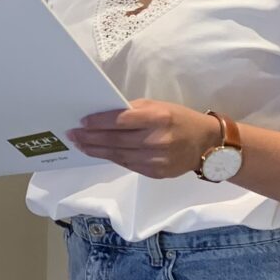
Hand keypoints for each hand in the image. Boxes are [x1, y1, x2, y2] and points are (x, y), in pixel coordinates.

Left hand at [66, 101, 222, 179]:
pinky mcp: (154, 173)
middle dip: (90, 137)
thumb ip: (134, 110)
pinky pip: (127, 164)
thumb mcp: (160, 106)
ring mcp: (155, 159)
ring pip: (117, 155)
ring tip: (80, 144)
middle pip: (115, 140)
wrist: (206, 145)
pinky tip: (99, 152)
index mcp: (158, 118)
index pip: (120, 120)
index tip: (82, 121)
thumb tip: (104, 115)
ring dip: (96, 150)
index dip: (99, 122)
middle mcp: (156, 140)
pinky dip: (111, 158)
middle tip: (73, 134)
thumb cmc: (179, 119)